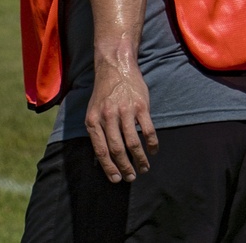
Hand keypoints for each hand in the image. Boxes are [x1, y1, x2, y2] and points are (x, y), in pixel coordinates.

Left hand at [84, 60, 158, 182]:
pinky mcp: (141, 106)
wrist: (115, 66)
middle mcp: (108, 116)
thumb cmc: (104, 92)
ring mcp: (125, 111)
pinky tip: (152, 151)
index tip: (116, 179)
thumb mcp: (93, 110)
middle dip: (125, 167)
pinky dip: (151, 144)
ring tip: (144, 168)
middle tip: (131, 177)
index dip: (108, 168)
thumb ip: (97, 131)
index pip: (101, 150)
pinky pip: (147, 131)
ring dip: (140, 159)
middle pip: (117, 149)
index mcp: (93, 120)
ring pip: (133, 143)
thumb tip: (101, 158)